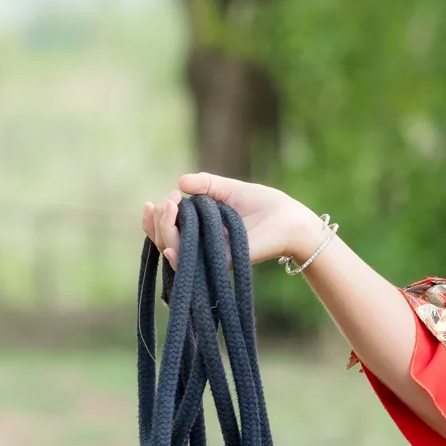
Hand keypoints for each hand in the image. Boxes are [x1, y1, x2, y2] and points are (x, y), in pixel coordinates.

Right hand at [141, 173, 325, 270]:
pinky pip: (194, 263)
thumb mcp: (229, 189)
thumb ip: (205, 185)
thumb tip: (178, 182)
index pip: (168, 230)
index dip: (155, 220)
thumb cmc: (264, 204)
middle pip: (165, 241)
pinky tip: (170, 243)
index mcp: (201, 230)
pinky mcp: (224, 262)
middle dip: (158, 223)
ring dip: (165, 231)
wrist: (292, 219)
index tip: (153, 202)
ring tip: (169, 207)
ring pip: (173, 251)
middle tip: (166, 202)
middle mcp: (203, 245)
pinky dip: (177, 253)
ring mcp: (212, 255)